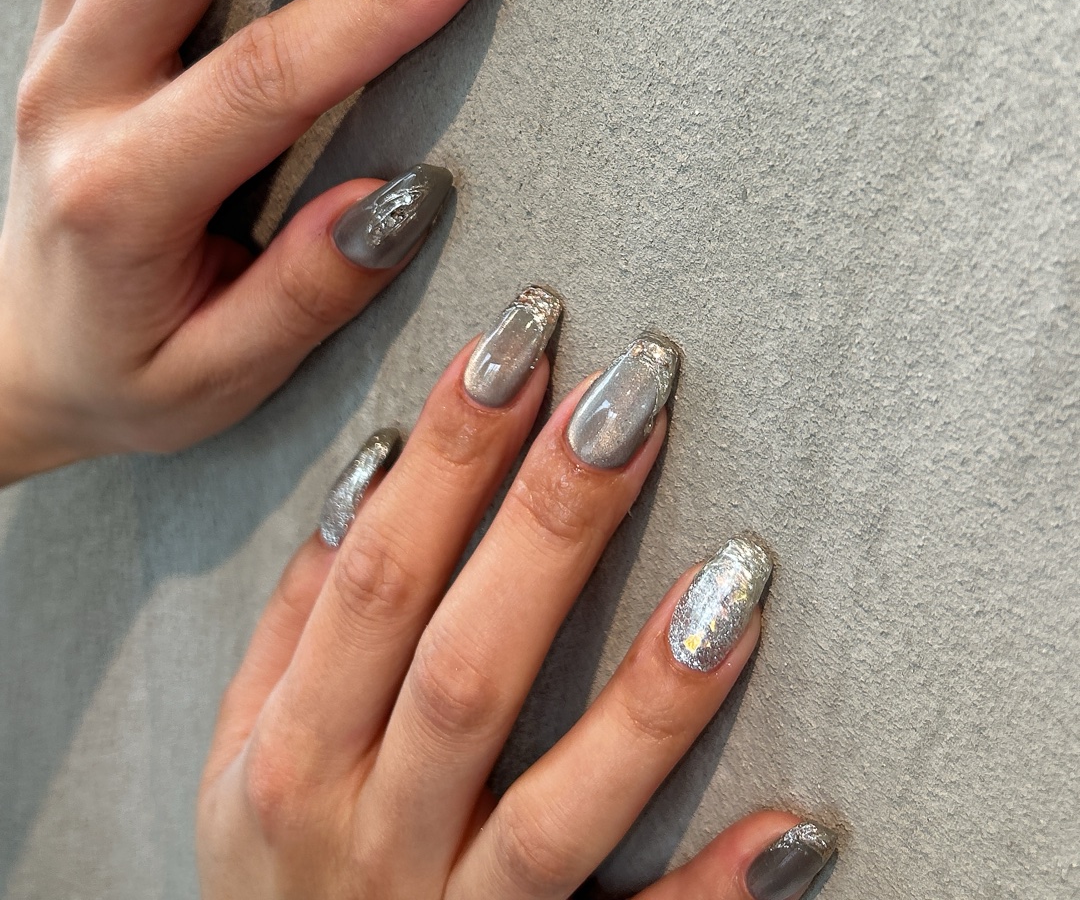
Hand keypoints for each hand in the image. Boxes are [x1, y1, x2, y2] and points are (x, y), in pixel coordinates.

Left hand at [0, 0, 527, 483]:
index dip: (368, 10)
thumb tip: (394, 198)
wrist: (13, 348)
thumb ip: (303, 297)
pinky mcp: (63, 3)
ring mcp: (58, 34)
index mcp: (123, 190)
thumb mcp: (214, 380)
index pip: (260, 78)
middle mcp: (75, 90)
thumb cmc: (125, 366)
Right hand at [198, 287, 837, 898]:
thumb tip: (375, 474)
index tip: (520, 342)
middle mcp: (366, 838)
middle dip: (550, 517)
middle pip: (467, 661)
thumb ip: (299, 621)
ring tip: (739, 573)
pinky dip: (714, 891)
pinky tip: (797, 820)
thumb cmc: (279, 872)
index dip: (451, 454)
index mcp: (292, 756)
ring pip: (557, 806)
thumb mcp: (240, 757)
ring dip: (651, 695)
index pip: (380, 575)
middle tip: (635, 392)